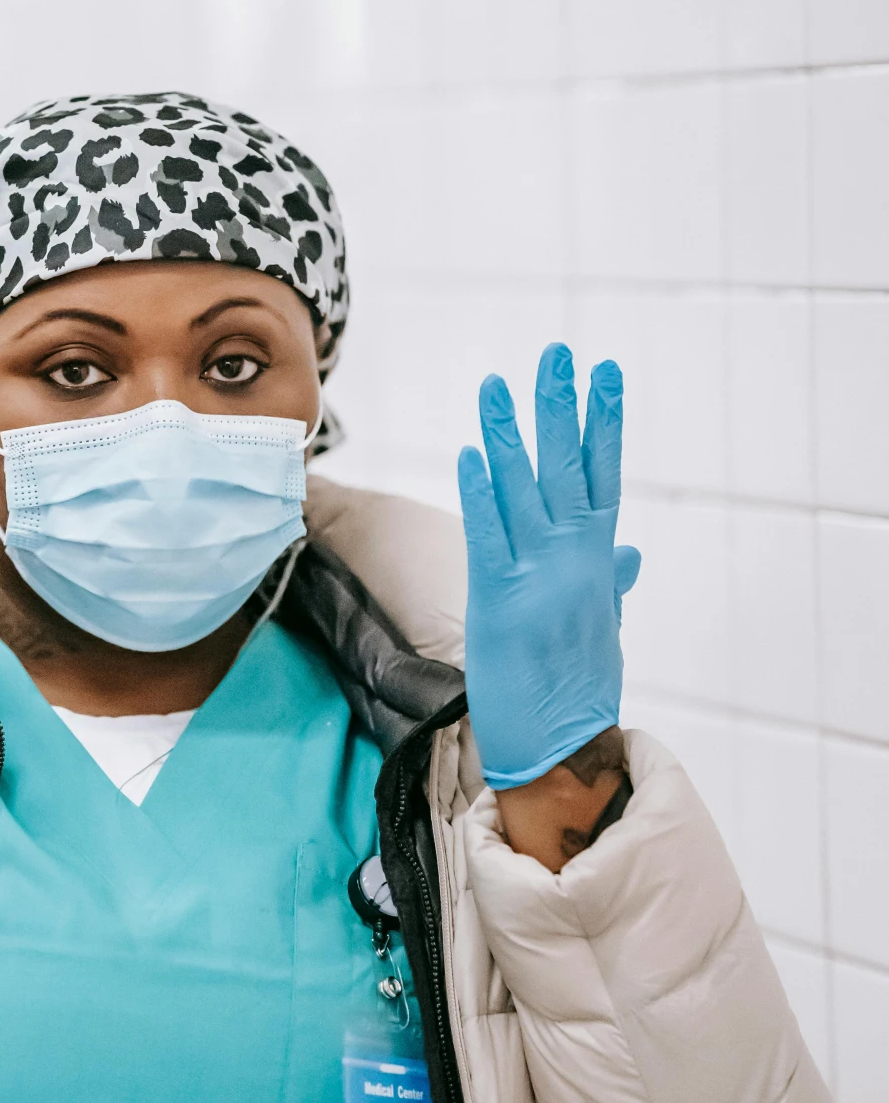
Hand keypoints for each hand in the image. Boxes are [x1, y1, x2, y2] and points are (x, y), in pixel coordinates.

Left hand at [457, 342, 640, 791]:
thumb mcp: (601, 625)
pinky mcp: (501, 601)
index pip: (604, 477)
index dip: (605, 423)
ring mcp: (540, 578)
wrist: (566, 751)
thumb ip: (612, 581)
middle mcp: (574, 561)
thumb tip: (633, 553)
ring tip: (495, 385)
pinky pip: (489, 535)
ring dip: (508, 435)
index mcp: (596, 562)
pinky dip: (480, 493)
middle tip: (558, 352)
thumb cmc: (578, 688)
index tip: (606, 373)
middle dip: (562, 408)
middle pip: (569, 469)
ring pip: (523, 491)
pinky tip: (469, 455)